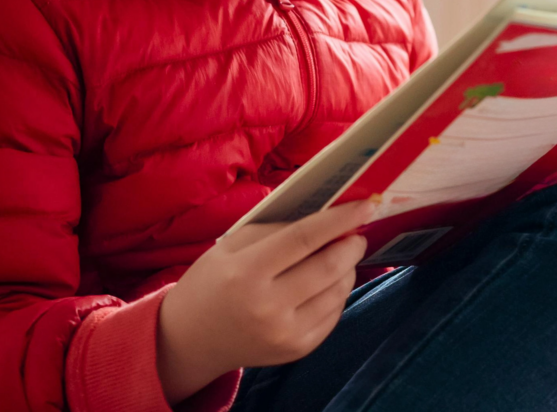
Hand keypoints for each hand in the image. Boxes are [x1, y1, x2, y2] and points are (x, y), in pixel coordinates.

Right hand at [157, 200, 374, 403]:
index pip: (304, 238)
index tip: (366, 205)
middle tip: (356, 231)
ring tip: (340, 254)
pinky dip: (337, 292)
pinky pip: (333, 314)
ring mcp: (284, 334)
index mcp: (248, 272)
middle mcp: (268, 307)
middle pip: (329, 267)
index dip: (339, 219)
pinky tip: (327, 282)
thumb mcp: (234, 244)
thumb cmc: (213, 280)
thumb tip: (325, 216)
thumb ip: (278, 228)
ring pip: (338, 291)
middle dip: (351, 244)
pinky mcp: (296, 351)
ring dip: (348, 267)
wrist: (190, 338)